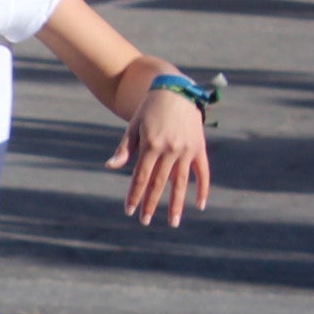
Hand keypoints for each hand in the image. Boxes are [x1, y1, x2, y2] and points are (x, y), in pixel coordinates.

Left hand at [108, 88, 211, 226]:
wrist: (176, 91)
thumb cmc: (149, 109)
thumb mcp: (133, 127)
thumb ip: (124, 148)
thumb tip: (111, 167)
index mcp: (151, 145)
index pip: (140, 177)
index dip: (134, 195)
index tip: (129, 211)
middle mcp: (170, 150)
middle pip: (158, 183)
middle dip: (151, 204)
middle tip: (144, 222)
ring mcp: (187, 150)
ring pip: (181, 183)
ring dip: (176, 204)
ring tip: (173, 222)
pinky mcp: (199, 148)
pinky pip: (203, 172)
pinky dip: (203, 189)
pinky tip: (200, 205)